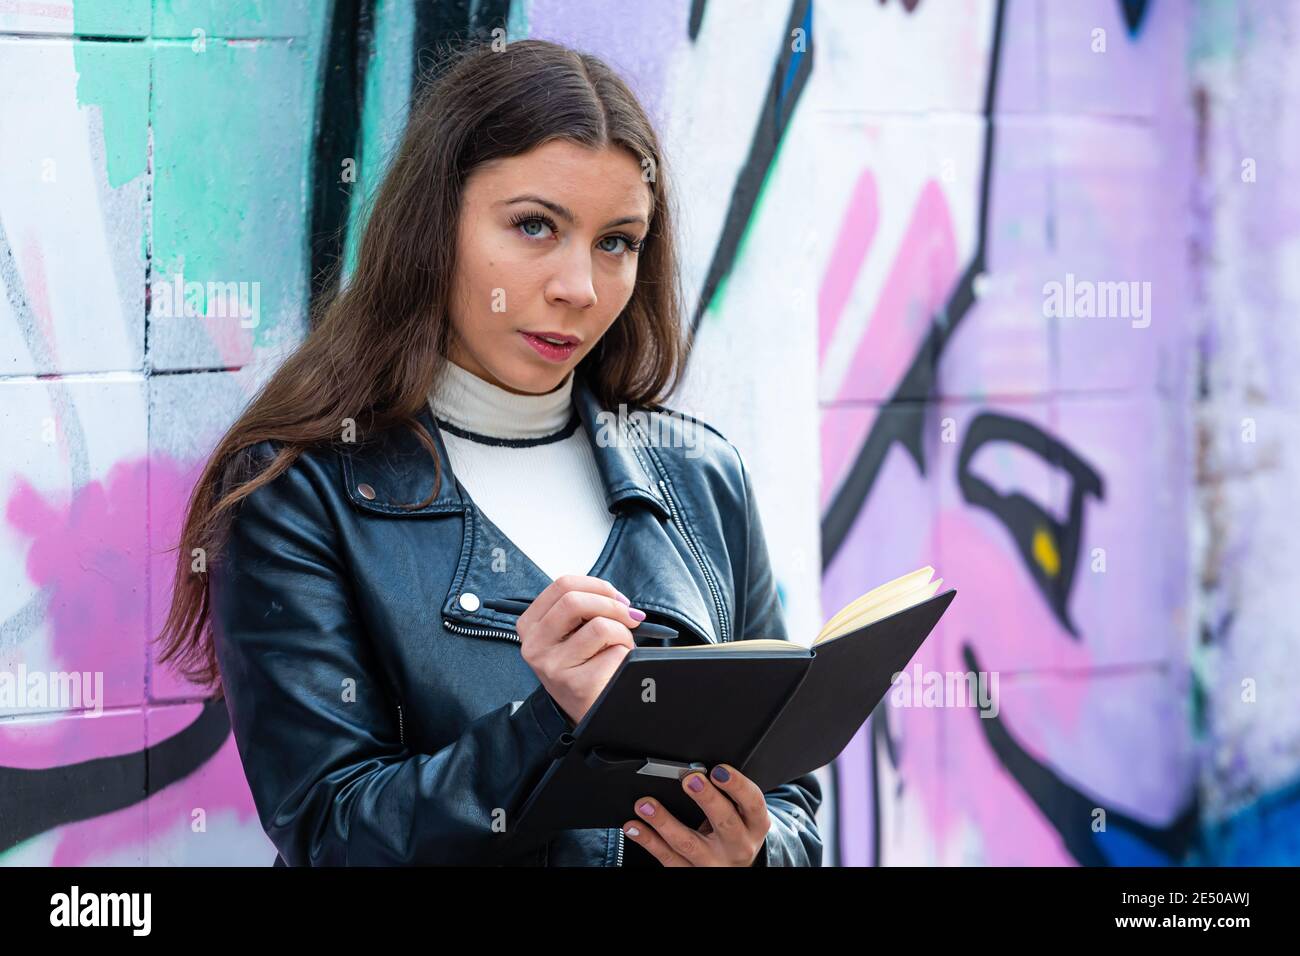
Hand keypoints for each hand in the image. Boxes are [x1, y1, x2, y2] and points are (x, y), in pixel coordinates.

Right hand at [516, 574, 645, 726]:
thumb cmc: (584, 666)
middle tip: (630, 616)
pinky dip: (625, 654)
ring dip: (622, 632)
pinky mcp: (576, 684)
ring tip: (620, 646)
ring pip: (600, 626)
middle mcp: (535, 646)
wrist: (588, 713)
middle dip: (612, 604)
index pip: (561, 585)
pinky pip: (613, 652)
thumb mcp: (571, 634)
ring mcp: (553, 667)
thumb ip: (584, 609)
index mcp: (530, 626)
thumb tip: (618, 598)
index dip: (596, 585)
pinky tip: (615, 666)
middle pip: (574, 601)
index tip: (617, 597)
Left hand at [623, 763, 769, 865]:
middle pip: (724, 822)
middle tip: (690, 779)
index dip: (737, 785)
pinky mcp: (692, 873)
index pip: (752, 802)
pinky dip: (649, 841)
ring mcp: (714, 862)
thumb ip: (728, 793)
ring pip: (688, 843)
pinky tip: (634, 827)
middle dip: (707, 799)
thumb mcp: (743, 812)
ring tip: (645, 804)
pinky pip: (668, 859)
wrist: (736, 867)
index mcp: (755, 824)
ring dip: (664, 822)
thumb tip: (697, 766)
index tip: (718, 770)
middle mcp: (739, 846)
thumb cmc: (736, 829)